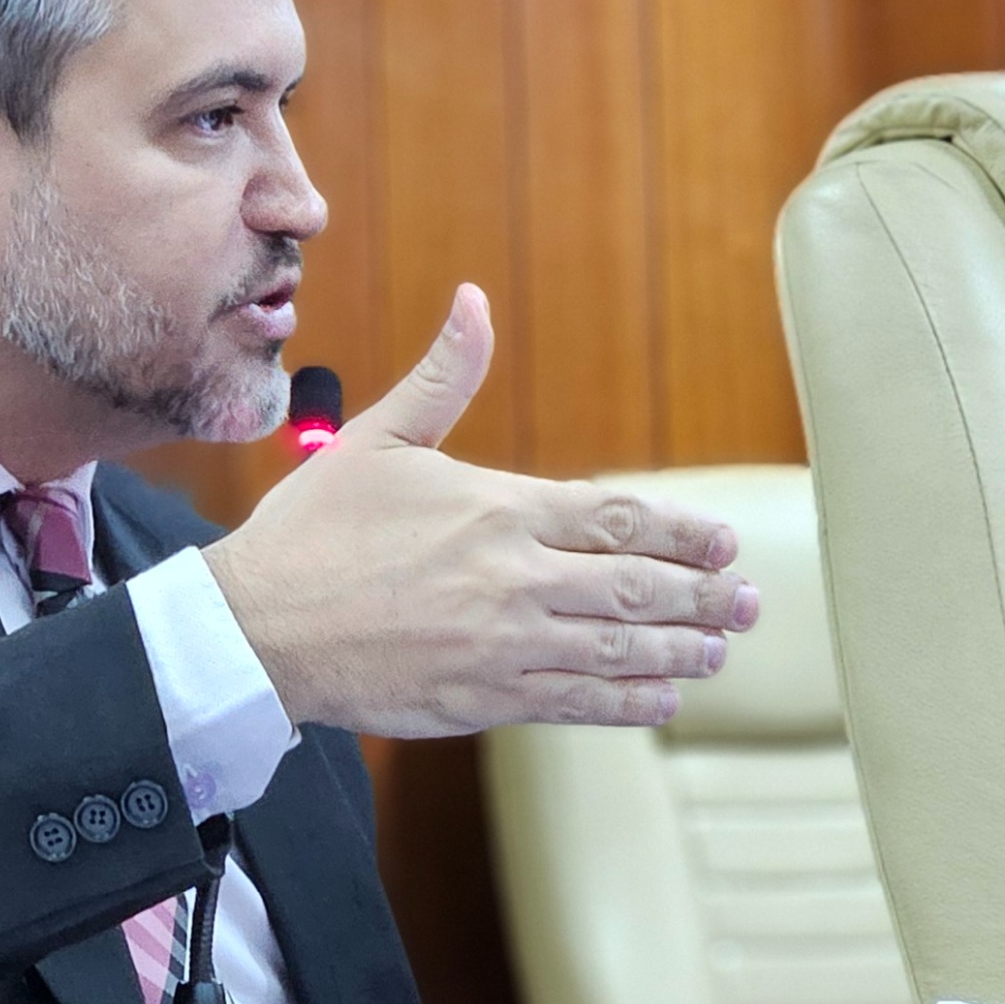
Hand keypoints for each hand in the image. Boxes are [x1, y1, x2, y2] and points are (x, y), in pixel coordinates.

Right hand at [202, 286, 760, 736]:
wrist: (257, 630)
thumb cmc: (312, 532)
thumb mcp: (378, 439)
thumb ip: (444, 376)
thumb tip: (473, 300)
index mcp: (500, 510)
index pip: (617, 519)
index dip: (681, 533)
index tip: (724, 543)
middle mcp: (516, 579)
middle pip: (635, 588)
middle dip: (701, 597)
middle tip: (747, 603)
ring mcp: (504, 644)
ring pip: (617, 651)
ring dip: (679, 651)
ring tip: (719, 651)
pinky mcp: (484, 698)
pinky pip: (576, 701)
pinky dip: (627, 703)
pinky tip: (661, 701)